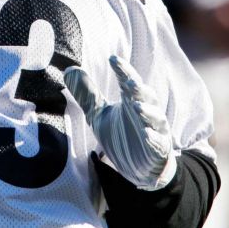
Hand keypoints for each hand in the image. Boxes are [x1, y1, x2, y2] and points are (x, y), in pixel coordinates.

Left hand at [64, 55, 176, 190]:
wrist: (137, 169)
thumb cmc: (121, 135)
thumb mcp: (99, 114)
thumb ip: (86, 94)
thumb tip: (69, 69)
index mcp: (131, 101)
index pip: (128, 81)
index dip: (122, 70)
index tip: (112, 58)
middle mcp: (145, 112)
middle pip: (145, 96)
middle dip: (138, 88)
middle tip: (129, 82)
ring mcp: (154, 130)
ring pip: (156, 117)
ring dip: (148, 111)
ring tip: (136, 106)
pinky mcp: (159, 149)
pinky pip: (159, 142)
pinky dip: (154, 138)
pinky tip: (147, 134)